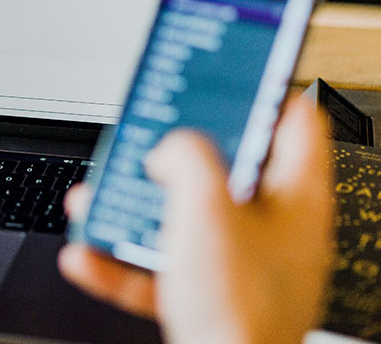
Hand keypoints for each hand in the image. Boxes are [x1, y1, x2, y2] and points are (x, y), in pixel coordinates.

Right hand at [58, 98, 332, 343]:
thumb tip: (167, 148)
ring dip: (135, 206)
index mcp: (293, 198)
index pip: (292, 121)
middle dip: (174, 153)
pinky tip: (87, 255)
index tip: (228, 73)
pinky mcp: (208, 296)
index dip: (260, 89)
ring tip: (100, 196)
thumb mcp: (205, 206)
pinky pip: (159, 267)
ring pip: (181, 219)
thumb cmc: (238, 308)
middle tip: (148, 135)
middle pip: (224, 169)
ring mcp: (239, 265)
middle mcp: (272, 230)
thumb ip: (185, 155)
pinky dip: (123, 260)